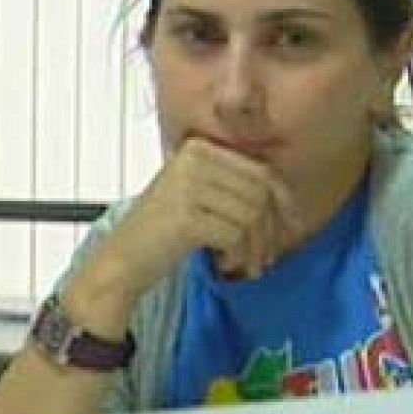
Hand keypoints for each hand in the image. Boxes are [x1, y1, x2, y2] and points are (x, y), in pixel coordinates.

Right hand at [94, 136, 304, 297]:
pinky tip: (224, 264)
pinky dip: (237, 255)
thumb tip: (290, 201)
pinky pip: (235, 234)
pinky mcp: (186, 216)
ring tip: (243, 264)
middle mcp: (192, 160)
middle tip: (265, 257)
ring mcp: (187, 186)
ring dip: (254, 247)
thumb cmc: (162, 233)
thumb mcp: (198, 195)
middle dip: (270, 230)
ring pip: (251, 215)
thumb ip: (234, 186)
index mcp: (197, 148)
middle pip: (259, 193)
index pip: (259, 170)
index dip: (283, 200)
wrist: (120, 261)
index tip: (292, 227)